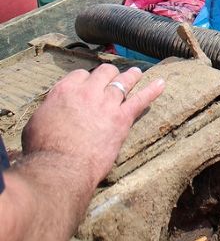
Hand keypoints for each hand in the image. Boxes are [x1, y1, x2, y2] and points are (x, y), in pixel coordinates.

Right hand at [21, 64, 164, 186]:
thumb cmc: (43, 150)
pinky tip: (162, 84)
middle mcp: (87, 91)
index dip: (86, 79)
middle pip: (104, 73)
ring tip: (136, 73)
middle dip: (109, 74)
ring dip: (131, 76)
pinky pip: (141, 100)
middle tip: (114, 76)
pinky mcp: (122, 118)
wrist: (60, 167)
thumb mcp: (37, 123)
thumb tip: (54, 112)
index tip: (89, 84)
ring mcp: (107, 103)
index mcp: (64, 91)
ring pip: (124, 81)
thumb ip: (51, 111)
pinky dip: (153, 91)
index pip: (80, 75)